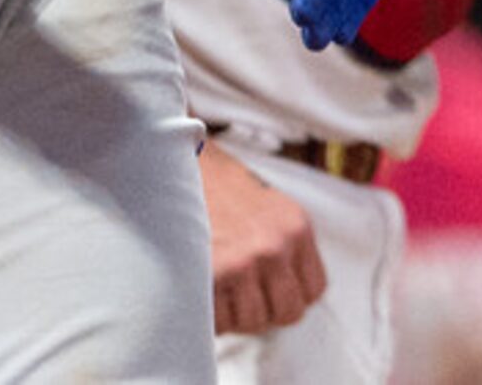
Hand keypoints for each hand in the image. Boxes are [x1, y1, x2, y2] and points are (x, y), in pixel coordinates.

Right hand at [201, 148, 326, 334]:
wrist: (168, 160)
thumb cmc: (211, 181)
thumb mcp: (264, 203)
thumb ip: (281, 242)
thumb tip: (282, 286)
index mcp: (294, 226)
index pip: (313, 290)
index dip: (289, 296)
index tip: (272, 292)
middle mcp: (274, 246)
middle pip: (287, 313)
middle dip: (264, 310)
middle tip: (242, 294)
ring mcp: (244, 263)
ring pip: (251, 321)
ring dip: (232, 313)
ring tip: (217, 284)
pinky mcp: (211, 277)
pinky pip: (218, 320)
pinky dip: (207, 313)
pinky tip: (200, 286)